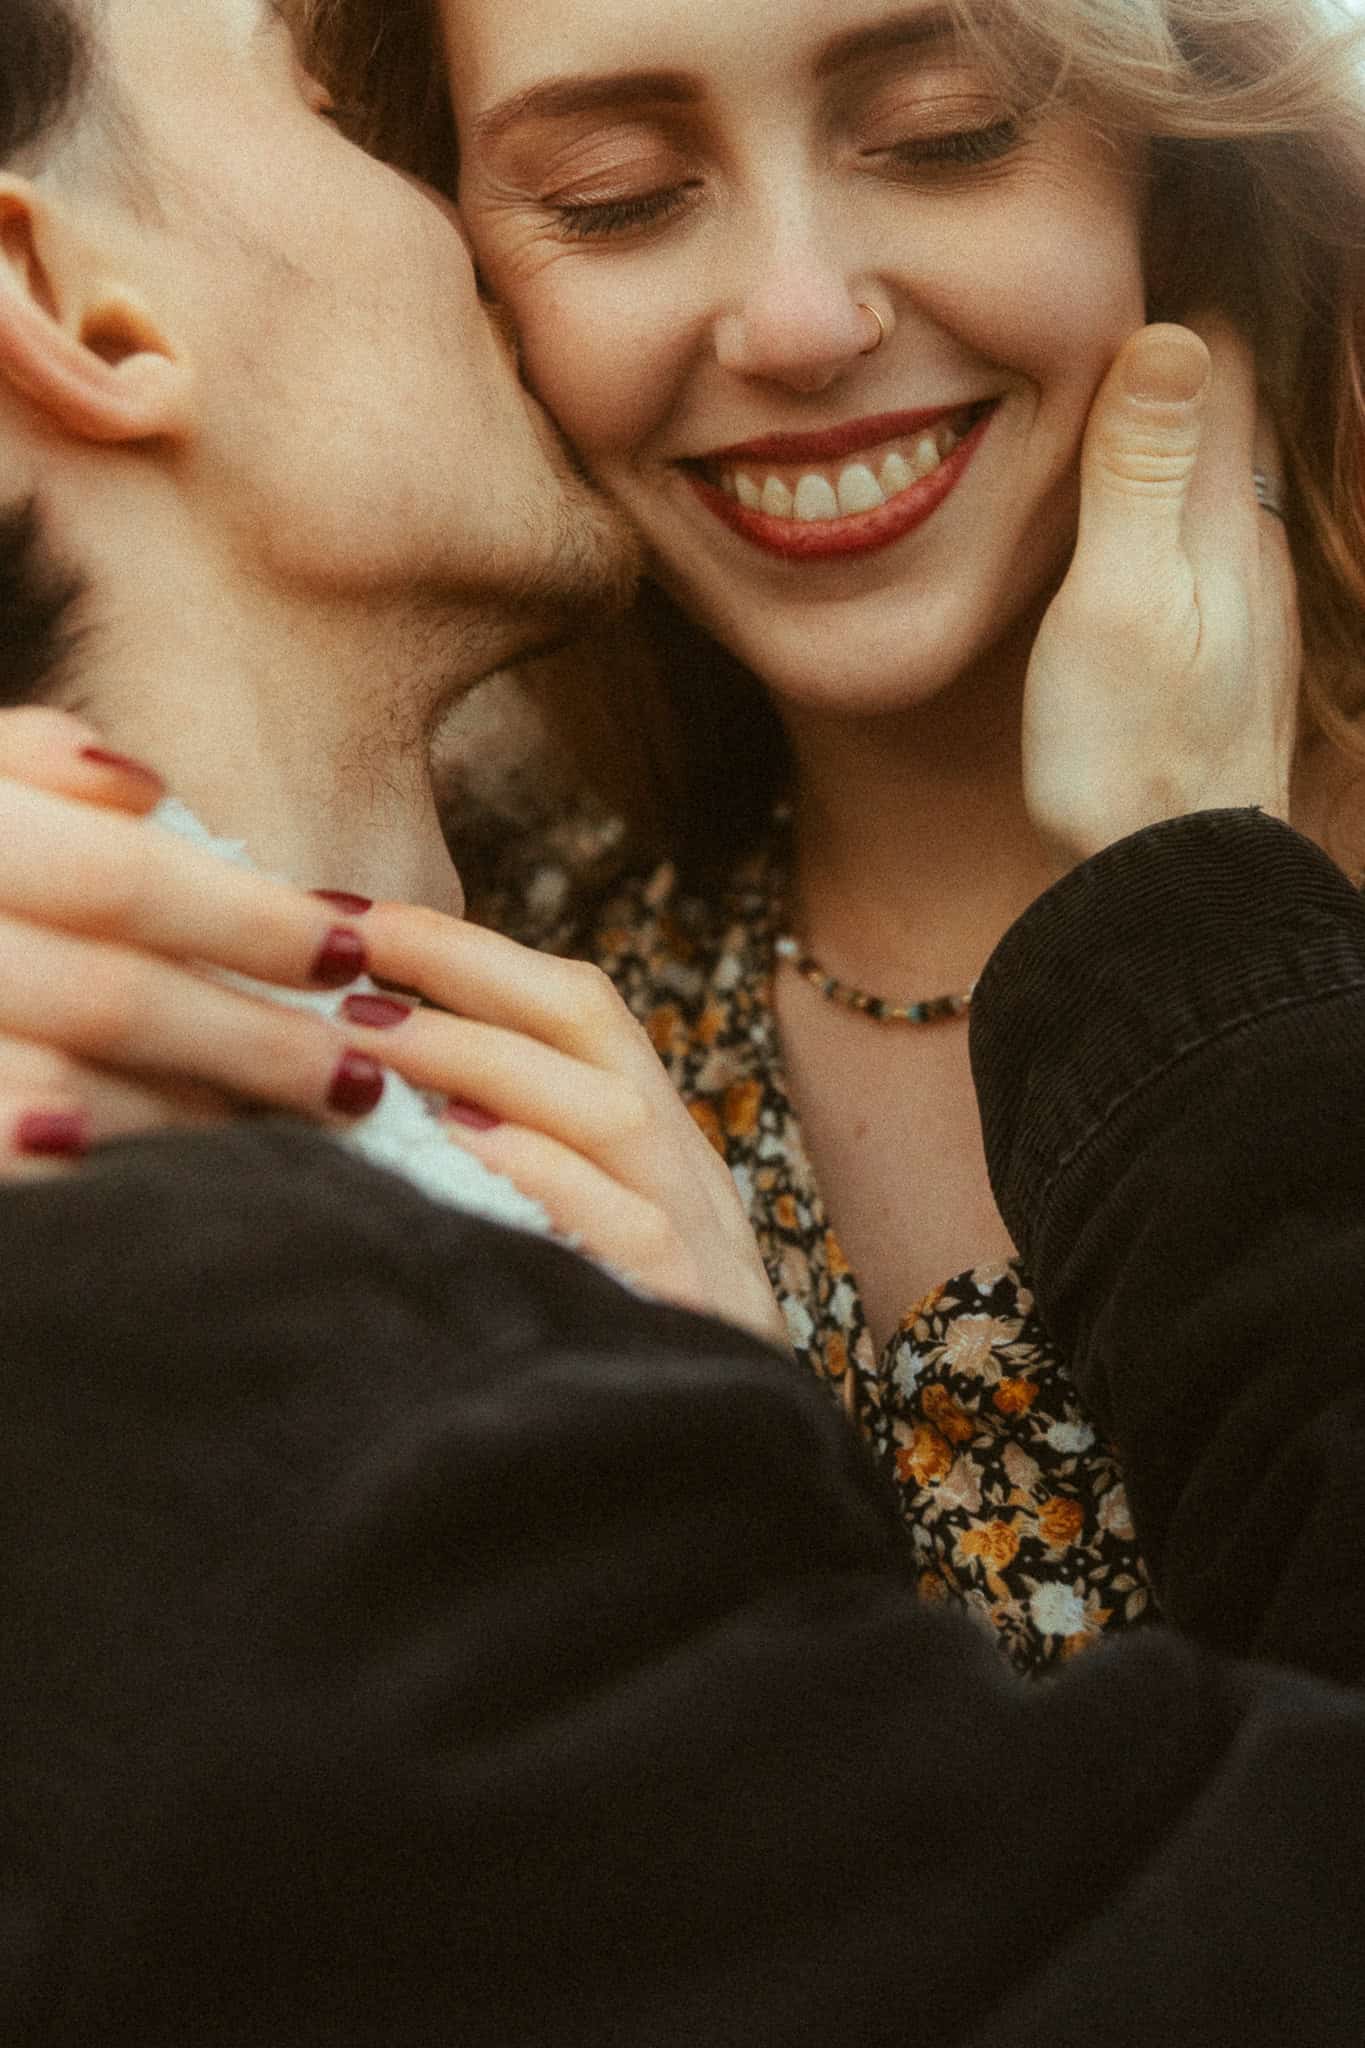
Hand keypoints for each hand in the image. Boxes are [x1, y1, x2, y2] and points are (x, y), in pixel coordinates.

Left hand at [315, 907, 789, 1347]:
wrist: (739, 1492)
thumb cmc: (625, 1352)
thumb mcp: (582, 1237)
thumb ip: (514, 1159)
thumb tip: (365, 1083)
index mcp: (656, 1142)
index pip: (579, 1005)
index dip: (468, 950)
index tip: (357, 919)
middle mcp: (688, 1170)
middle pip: (590, 1027)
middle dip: (460, 974)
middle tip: (338, 955)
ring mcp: (704, 1243)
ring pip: (604, 1110)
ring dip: (479, 1060)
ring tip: (364, 1036)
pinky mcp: (699, 1321)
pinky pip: (627, 1228)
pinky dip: (546, 1177)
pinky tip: (458, 1150)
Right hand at [1023, 318, 1299, 873]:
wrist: (1171, 885)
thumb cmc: (1129, 755)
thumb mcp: (1116, 605)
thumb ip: (1139, 472)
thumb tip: (1169, 330)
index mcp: (1223, 513)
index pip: (1219, 351)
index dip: (1173, 285)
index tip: (1109, 237)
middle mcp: (1250, 537)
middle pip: (1228, 396)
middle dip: (1171, 335)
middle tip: (1101, 278)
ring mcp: (1242, 591)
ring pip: (1216, 461)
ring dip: (1166, 413)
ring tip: (1105, 369)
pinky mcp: (1221, 639)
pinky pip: (1199, 523)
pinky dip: (1164, 485)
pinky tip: (1125, 501)